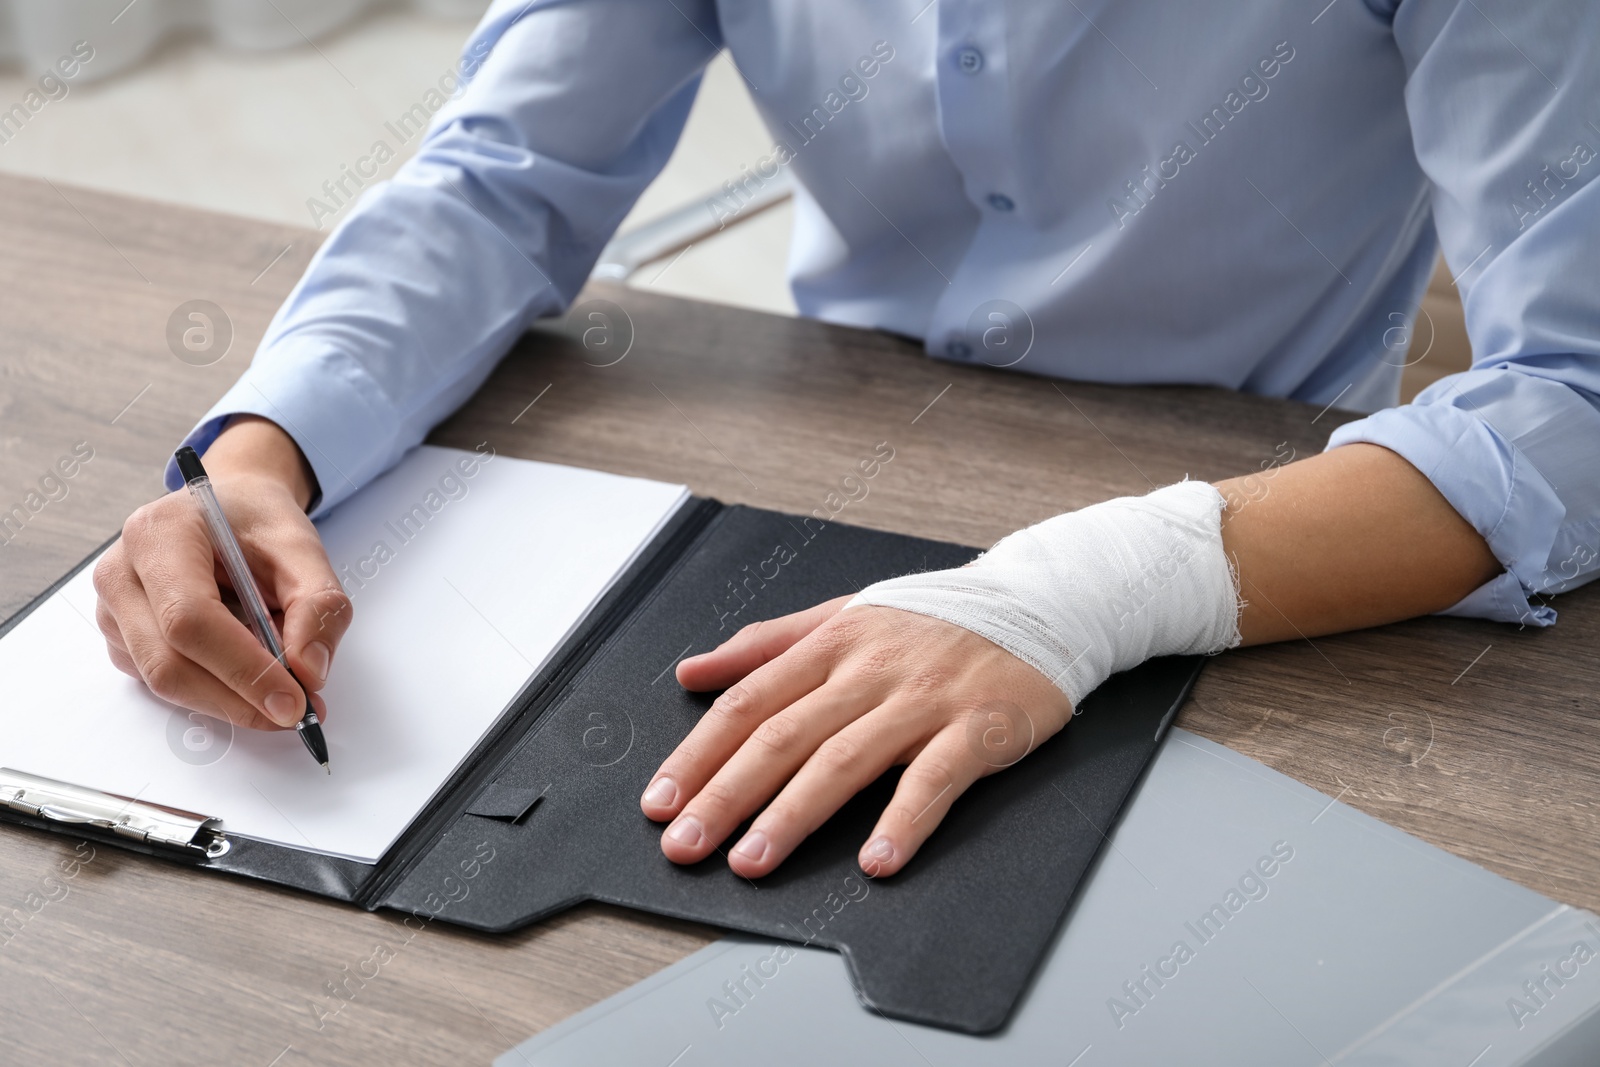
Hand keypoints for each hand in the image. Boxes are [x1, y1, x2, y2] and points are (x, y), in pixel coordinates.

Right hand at [92, 416, 350, 729]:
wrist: (228, 511)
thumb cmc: (256, 523)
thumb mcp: (303, 547)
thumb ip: (318, 604)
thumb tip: (309, 669)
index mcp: (161, 532)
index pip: (190, 618)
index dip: (242, 669)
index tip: (291, 699)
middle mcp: (122, 570)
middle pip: (169, 661)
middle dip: (237, 698)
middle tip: (296, 710)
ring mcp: (114, 607)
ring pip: (161, 681)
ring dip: (227, 700)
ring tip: (281, 690)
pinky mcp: (121, 637)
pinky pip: (160, 682)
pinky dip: (211, 692)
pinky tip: (246, 675)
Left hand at [640, 596, 1072, 877]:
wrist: (1042, 602)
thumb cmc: (936, 618)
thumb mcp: (846, 613)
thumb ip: (768, 644)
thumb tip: (694, 671)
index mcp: (833, 642)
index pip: (750, 701)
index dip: (700, 754)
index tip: (661, 801)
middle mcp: (871, 669)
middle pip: (784, 735)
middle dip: (726, 794)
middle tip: (685, 845)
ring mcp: (925, 699)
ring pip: (845, 759)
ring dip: (793, 815)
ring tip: (750, 861)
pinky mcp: (979, 727)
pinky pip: (935, 780)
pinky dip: (903, 821)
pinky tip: (875, 861)